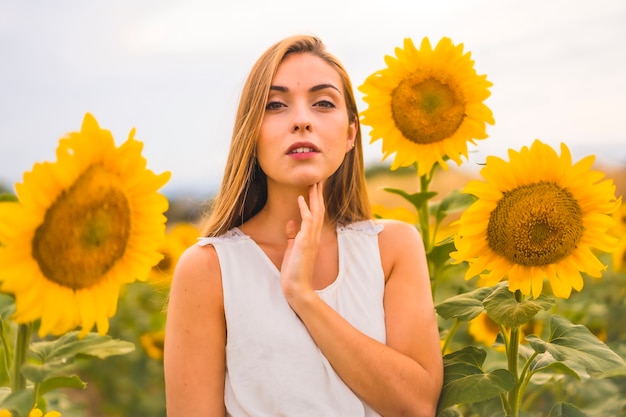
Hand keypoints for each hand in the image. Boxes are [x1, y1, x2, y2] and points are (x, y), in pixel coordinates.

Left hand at [280, 182, 324, 306]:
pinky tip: (301, 198)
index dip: (316, 200)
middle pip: (320, 210)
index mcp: (312, 237)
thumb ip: (292, 234)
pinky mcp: (306, 241)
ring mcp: (312, 238)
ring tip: (314, 182)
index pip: (317, 215)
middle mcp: (315, 236)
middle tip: (319, 179)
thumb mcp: (292, 248)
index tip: (315, 187)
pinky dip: (305, 208)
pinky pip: (308, 221)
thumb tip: (290, 221)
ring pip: (317, 212)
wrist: (297, 287)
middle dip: (319, 194)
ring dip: (315, 197)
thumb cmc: (294, 270)